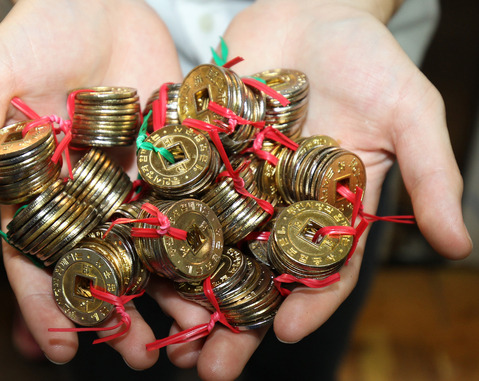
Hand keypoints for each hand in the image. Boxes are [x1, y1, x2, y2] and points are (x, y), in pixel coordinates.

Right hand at [0, 0, 182, 367]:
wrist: (99, 0)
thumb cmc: (36, 33)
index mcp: (40, 192)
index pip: (38, 260)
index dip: (48, 305)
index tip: (63, 348)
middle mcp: (89, 198)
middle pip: (104, 268)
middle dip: (121, 314)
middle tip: (140, 357)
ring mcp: (135, 183)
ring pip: (154, 250)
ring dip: (172, 293)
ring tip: (193, 335)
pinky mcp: (175, 162)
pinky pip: (192, 208)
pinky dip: (208, 242)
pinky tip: (226, 273)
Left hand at [162, 0, 472, 378]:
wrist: (317, 7)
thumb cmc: (369, 60)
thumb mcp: (411, 115)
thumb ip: (431, 176)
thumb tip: (460, 245)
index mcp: (329, 207)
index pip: (321, 268)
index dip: (307, 303)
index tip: (288, 336)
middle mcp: (280, 204)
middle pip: (256, 273)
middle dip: (235, 322)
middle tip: (208, 371)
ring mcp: (238, 180)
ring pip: (211, 245)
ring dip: (189, 291)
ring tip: (167, 334)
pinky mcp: (203, 151)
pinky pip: (179, 191)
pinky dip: (159, 225)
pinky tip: (137, 258)